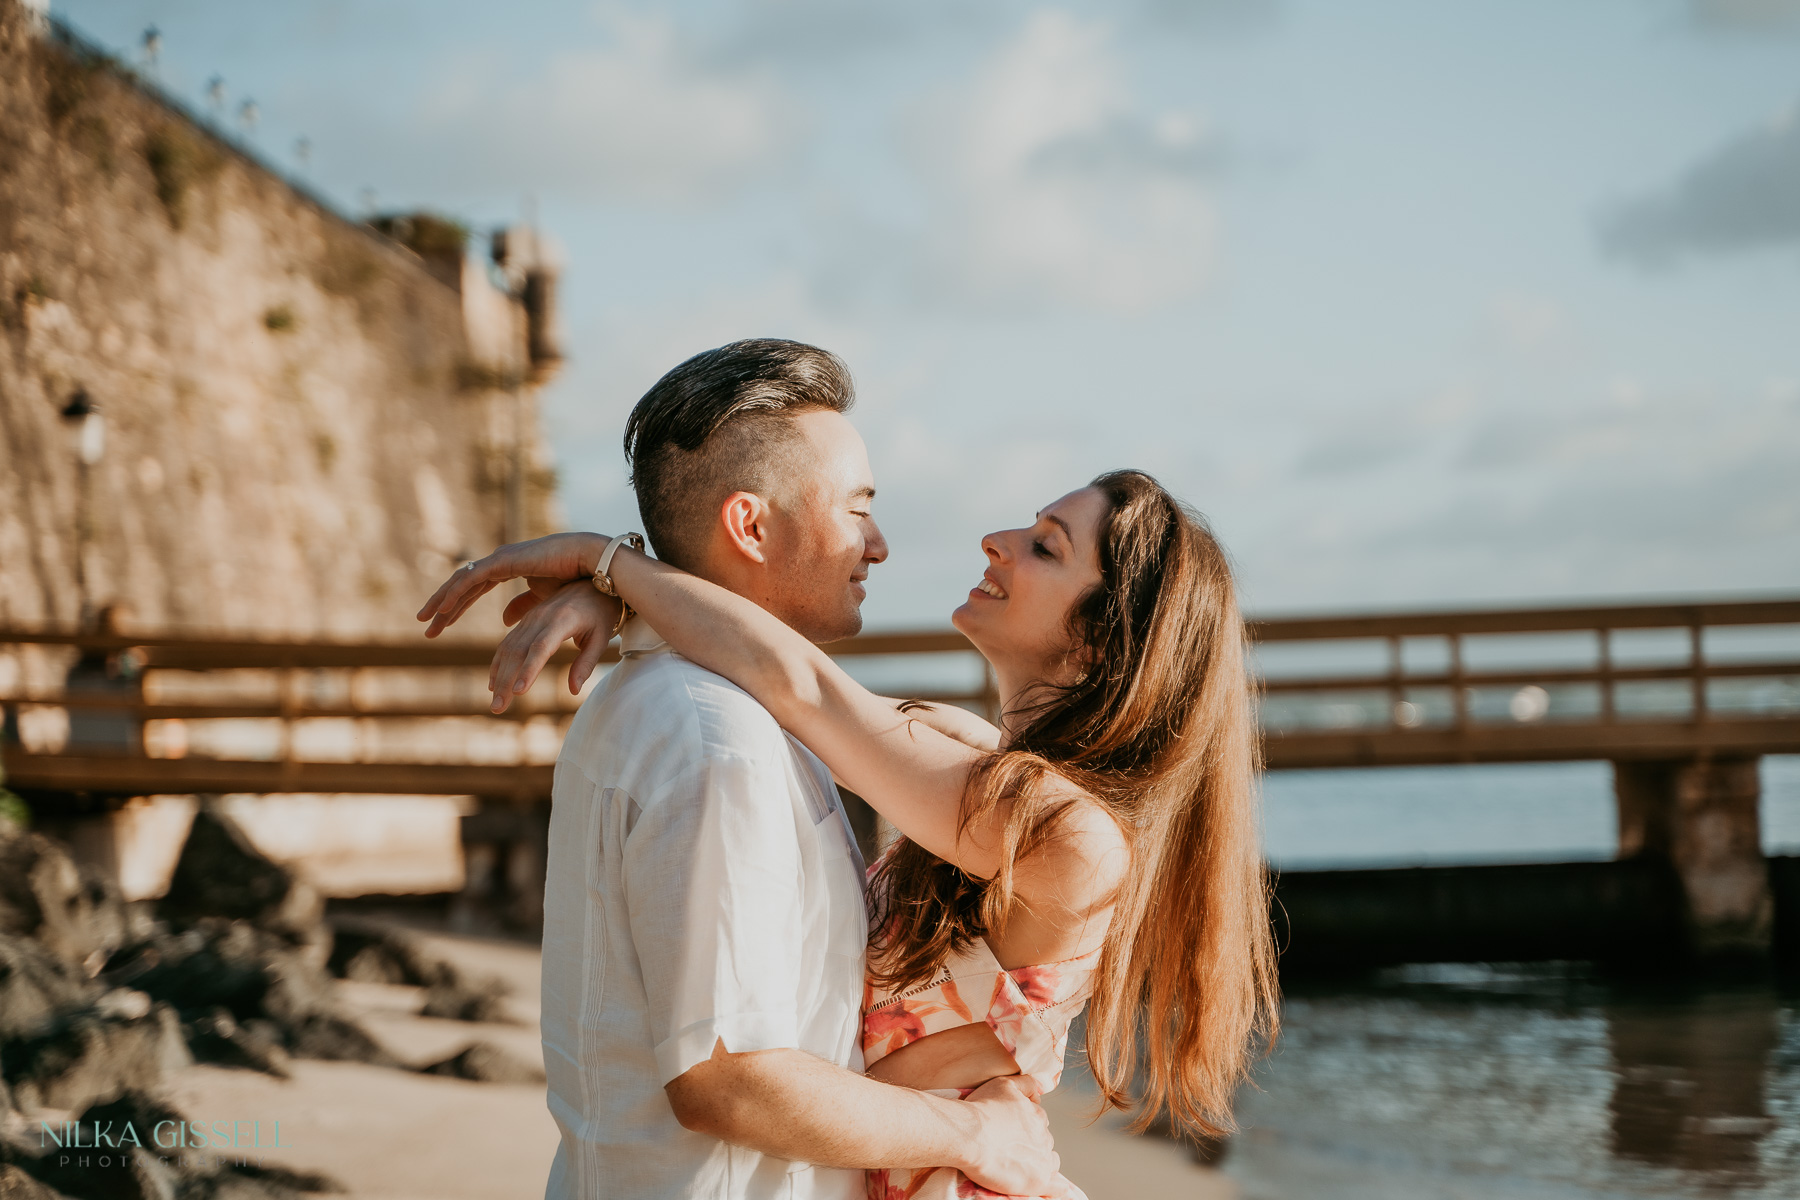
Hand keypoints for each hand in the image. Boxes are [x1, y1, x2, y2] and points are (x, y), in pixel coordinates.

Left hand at [417, 532, 609, 636]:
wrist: (589, 562)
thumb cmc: (572, 578)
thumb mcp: (541, 598)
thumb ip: (521, 606)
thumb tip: (503, 621)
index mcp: (506, 568)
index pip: (473, 588)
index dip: (457, 607)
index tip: (442, 625)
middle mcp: (499, 561)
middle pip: (462, 585)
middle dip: (442, 606)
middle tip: (426, 626)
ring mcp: (499, 558)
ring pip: (460, 581)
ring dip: (441, 601)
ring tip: (425, 620)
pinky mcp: (503, 561)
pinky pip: (471, 579)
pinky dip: (455, 595)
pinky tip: (442, 610)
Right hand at [487, 580, 621, 712]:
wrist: (594, 583)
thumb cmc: (601, 614)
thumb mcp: (600, 638)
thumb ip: (585, 664)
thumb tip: (573, 691)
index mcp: (562, 620)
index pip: (541, 648)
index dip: (528, 670)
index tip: (519, 692)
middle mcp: (541, 618)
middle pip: (518, 652)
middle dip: (506, 682)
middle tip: (498, 709)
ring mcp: (531, 618)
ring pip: (508, 649)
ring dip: (498, 677)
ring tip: (496, 704)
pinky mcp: (526, 621)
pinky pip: (507, 643)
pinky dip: (499, 664)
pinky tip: (494, 684)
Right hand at [958, 1076, 1067, 1197]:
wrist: (970, 1135)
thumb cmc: (982, 1109)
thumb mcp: (1005, 1084)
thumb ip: (1028, 1082)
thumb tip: (1046, 1082)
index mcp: (1037, 1115)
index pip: (1038, 1121)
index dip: (1025, 1126)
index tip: (1011, 1131)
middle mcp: (1044, 1136)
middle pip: (1043, 1141)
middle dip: (1031, 1144)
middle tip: (1009, 1148)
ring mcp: (1043, 1159)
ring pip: (1049, 1161)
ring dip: (1038, 1162)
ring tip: (1019, 1166)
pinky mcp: (1038, 1180)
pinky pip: (1057, 1186)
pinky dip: (1057, 1187)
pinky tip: (1053, 1188)